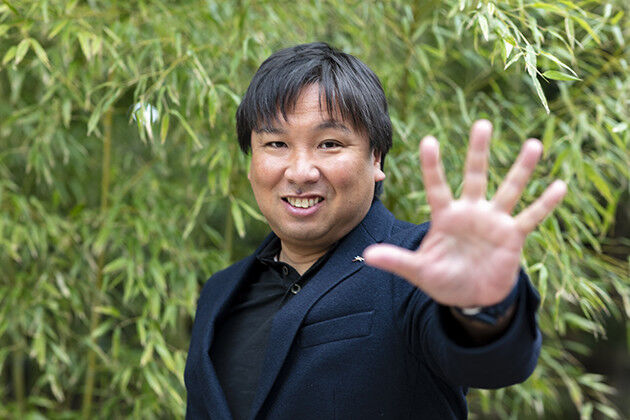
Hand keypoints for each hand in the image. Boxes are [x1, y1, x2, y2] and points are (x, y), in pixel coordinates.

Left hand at [363, 120, 565, 307]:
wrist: (471, 296)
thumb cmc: (443, 279)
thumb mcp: (419, 271)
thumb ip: (397, 260)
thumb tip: (368, 255)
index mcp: (445, 217)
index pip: (437, 187)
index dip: (433, 166)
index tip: (428, 140)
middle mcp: (470, 212)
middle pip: (474, 177)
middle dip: (478, 152)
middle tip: (482, 123)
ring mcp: (493, 222)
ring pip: (508, 190)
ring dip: (521, 169)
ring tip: (533, 144)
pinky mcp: (513, 236)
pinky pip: (530, 217)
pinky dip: (544, 204)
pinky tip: (559, 185)